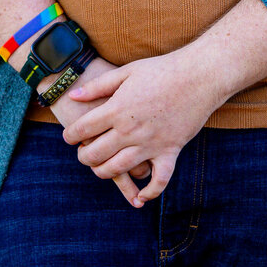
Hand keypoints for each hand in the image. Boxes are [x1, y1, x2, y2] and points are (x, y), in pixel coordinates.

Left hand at [61, 45, 223, 205]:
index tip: (69, 137)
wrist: (198, 76)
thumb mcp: (125, 72)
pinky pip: (159, 180)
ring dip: (104, 172)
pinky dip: (149, 192)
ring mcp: (150, 144)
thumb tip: (73, 96)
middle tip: (83, 153)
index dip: (71, 135)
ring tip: (100, 168)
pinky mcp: (170, 151)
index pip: (84, 129)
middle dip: (84, 157)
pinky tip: (140, 197)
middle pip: (96, 154)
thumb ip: (97, 86)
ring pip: (119, 169)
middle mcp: (130, 130)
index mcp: (117, 109)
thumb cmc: (161, 70)